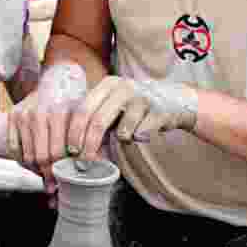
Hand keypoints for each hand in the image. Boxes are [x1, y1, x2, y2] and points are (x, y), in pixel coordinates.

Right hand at [7, 62, 87, 192]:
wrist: (53, 80)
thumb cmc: (74, 104)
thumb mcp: (87, 117)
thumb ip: (93, 140)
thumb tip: (99, 167)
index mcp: (65, 111)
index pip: (62, 152)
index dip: (66, 170)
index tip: (70, 179)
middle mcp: (43, 110)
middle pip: (45, 157)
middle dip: (51, 175)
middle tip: (55, 185)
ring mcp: (26, 113)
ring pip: (29, 156)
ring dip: (37, 170)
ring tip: (46, 175)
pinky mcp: (13, 115)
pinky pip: (15, 149)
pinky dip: (23, 161)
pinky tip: (33, 163)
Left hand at [68, 76, 198, 160]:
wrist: (174, 101)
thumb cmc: (136, 109)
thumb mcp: (114, 109)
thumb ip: (96, 123)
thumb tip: (76, 149)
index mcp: (107, 85)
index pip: (83, 109)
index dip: (74, 132)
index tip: (72, 151)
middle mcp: (123, 87)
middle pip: (98, 120)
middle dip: (89, 145)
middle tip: (86, 161)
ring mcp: (142, 97)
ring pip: (122, 128)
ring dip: (119, 141)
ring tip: (123, 141)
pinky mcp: (160, 110)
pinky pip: (143, 131)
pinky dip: (139, 138)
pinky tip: (142, 136)